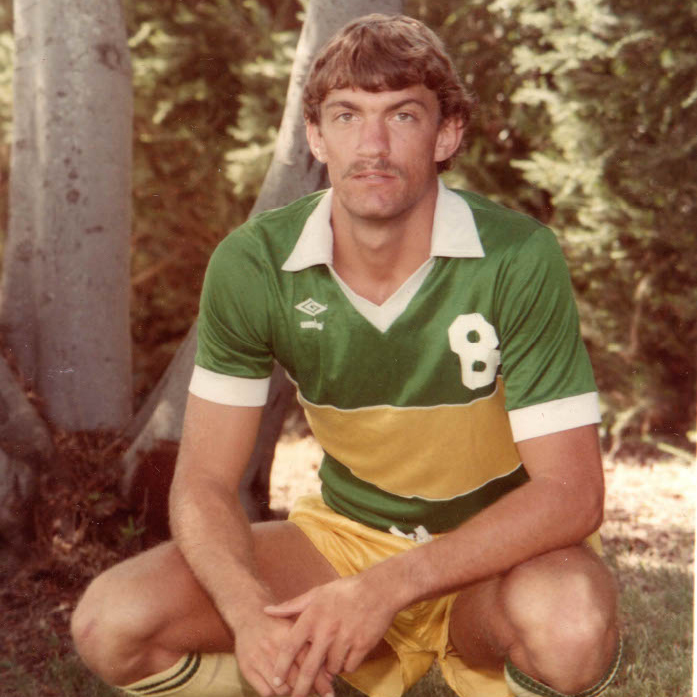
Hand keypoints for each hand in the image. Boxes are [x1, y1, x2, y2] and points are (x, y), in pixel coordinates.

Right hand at [233, 613, 333, 696]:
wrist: (249, 615)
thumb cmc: (279, 624)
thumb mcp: (296, 627)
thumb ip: (311, 648)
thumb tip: (330, 675)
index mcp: (289, 634)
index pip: (308, 663)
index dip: (320, 681)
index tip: (328, 691)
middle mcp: (273, 646)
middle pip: (296, 679)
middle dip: (307, 688)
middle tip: (312, 689)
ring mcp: (259, 658)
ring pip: (282, 689)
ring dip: (291, 692)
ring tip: (296, 688)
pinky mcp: (247, 668)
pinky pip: (266, 692)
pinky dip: (275, 693)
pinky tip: (279, 686)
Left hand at [264, 575, 396, 696]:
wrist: (379, 589)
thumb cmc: (345, 590)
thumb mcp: (317, 593)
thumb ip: (291, 605)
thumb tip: (267, 610)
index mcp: (312, 616)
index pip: (290, 646)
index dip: (281, 666)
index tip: (275, 681)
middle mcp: (326, 630)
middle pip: (308, 667)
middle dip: (300, 687)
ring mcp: (345, 639)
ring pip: (331, 669)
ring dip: (329, 670)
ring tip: (331, 659)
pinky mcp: (362, 646)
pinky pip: (349, 668)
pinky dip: (346, 666)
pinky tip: (347, 655)